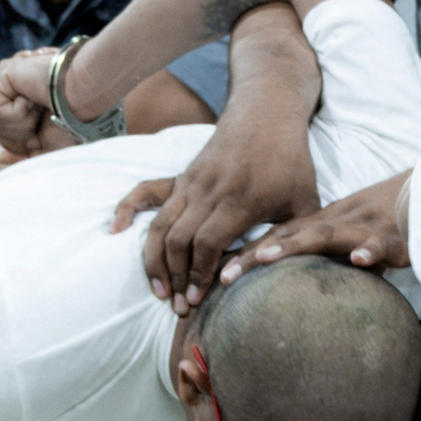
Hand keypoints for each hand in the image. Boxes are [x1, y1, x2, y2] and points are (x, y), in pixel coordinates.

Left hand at [0, 50, 71, 162]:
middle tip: (45, 118)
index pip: (8, 131)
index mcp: (29, 102)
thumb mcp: (51, 147)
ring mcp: (11, 78)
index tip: (39, 140)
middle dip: (23, 137)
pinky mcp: (5, 70)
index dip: (19, 144)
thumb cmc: (78, 121)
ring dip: (22, 126)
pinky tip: (34, 99)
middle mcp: (18, 87)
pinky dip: (17, 116)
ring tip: (42, 106)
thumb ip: (24, 153)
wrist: (87, 97)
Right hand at [128, 110, 317, 306]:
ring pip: (161, 224)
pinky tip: (117, 230)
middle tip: (178, 306)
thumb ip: (283, 242)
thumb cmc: (291, 165)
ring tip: (158, 290)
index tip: (196, 300)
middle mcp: (209, 190)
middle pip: (179, 239)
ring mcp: (191, 181)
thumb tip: (254, 276)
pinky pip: (146, 192)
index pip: (207, 243)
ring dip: (155, 260)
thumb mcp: (303, 205)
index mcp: (240, 199)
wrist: (267, 114)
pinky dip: (128, 209)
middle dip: (176, 277)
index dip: (198, 274)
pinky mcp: (182, 176)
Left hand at [233, 171, 410, 281]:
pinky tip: (360, 260)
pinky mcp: (393, 239)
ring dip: (295, 246)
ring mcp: (362, 229)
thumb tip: (280, 289)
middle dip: (254, 255)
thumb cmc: (380, 222)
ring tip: (266, 257)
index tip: (211, 273)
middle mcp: (334, 224)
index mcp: (319, 226)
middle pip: (287, 237)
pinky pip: (380, 244)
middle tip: (223, 275)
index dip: (243, 253)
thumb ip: (315, 257)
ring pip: (324, 235)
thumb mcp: (342, 239)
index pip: (274, 238)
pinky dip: (370, 251)